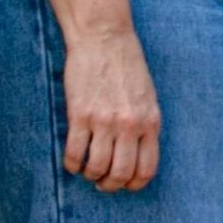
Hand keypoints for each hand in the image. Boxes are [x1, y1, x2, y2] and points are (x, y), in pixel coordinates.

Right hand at [62, 31, 161, 191]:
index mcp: (150, 121)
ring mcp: (105, 120)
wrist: (104, 37)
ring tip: (87, 169)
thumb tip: (137, 156)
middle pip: (120, 174)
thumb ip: (145, 125)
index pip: (146, 169)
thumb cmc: (126, 65)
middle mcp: (130, 124)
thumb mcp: (147, 96)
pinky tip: (72, 159)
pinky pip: (74, 154)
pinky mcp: (80, 115)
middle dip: (109, 185)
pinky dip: (72, 164)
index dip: (133, 184)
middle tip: (101, 182)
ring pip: (96, 168)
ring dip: (90, 175)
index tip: (123, 183)